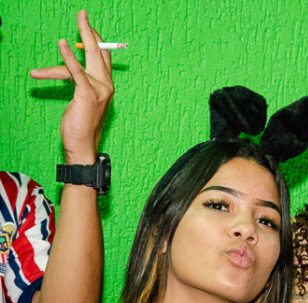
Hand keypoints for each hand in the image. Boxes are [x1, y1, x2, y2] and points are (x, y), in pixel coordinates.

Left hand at [30, 10, 113, 163]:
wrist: (82, 145)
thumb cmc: (80, 125)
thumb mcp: (79, 99)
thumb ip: (77, 82)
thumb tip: (65, 69)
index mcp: (107, 86)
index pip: (103, 57)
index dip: (96, 40)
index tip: (87, 27)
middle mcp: (106, 85)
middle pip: (98, 52)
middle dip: (89, 31)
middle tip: (82, 13)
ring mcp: (99, 90)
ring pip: (83, 61)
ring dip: (71, 48)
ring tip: (67, 32)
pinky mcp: (87, 94)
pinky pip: (76, 71)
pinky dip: (68, 57)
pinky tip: (62, 44)